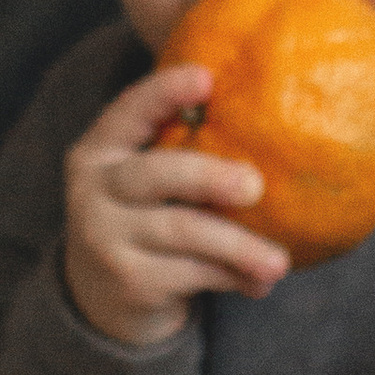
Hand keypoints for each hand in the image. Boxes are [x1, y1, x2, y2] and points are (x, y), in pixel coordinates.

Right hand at [62, 63, 290, 344]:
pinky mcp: (128, 282)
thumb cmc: (144, 219)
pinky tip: (259, 282)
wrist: (100, 297)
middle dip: (209, 177)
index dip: (165, 91)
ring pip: (184, 232)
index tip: (206, 77)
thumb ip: (183, 152)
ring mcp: (105, 238)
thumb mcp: (147, 182)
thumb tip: (275, 120)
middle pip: (156, 175)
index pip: (129, 110)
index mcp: (100, 150)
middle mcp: (93, 190)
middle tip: (256, 186)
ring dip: (239, 246)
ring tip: (280, 261)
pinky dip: (233, 276)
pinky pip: (192, 273)